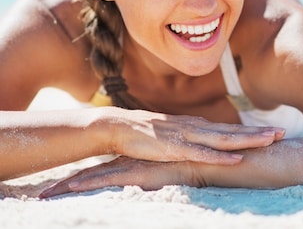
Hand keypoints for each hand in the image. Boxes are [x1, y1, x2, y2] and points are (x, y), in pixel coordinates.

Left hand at [39, 156, 192, 197]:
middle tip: (43, 195)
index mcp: (134, 162)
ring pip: (93, 176)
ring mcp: (130, 167)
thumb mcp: (172, 168)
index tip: (61, 188)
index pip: (103, 170)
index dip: (81, 179)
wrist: (205, 160)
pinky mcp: (135, 173)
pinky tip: (70, 189)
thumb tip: (158, 178)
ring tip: (46, 196)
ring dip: (69, 185)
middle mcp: (128, 163)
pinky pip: (106, 180)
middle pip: (91, 173)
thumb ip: (161, 170)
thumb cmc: (191, 166)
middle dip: (67, 184)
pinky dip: (87, 184)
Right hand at [105, 107, 284, 164]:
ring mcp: (187, 137)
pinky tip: (235, 160)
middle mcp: (197, 128)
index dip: (255, 131)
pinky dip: (219, 157)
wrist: (118, 127)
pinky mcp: (174, 148)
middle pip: (234, 132)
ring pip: (223, 140)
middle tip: (284, 132)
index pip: (233, 129)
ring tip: (268, 141)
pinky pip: (200, 154)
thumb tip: (210, 148)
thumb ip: (194, 141)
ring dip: (247, 141)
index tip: (278, 131)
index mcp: (199, 126)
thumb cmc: (147, 135)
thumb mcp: (176, 136)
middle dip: (260, 133)